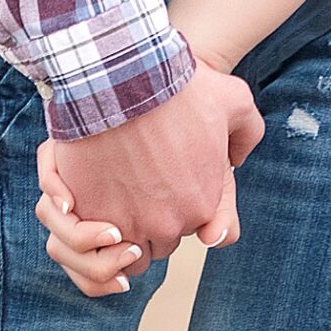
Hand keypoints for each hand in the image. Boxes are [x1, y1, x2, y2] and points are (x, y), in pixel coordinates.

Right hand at [40, 58, 262, 281]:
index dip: (173, 207)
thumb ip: (248, 131)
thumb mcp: (233, 100)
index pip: (189, 229)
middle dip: (147, 223)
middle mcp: (168, 224)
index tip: (161, 184)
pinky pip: (85, 242)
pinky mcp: (87, 217)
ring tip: (108, 199)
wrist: (123, 78)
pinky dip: (84, 228)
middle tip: (134, 188)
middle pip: (156, 244)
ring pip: (120, 251)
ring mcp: (127, 224)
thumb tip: (237, 158)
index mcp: (202, 205)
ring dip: (115, 234)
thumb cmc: (177, 87)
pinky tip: (83, 200)